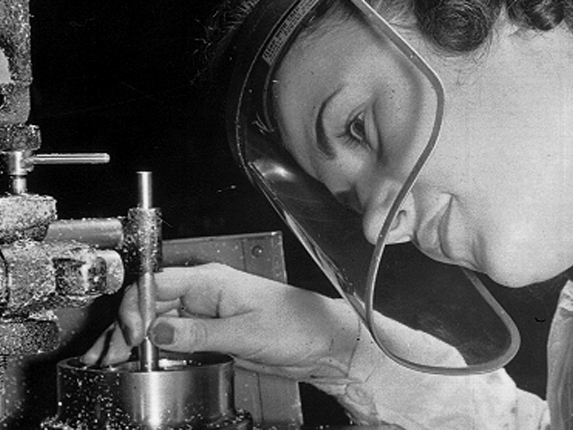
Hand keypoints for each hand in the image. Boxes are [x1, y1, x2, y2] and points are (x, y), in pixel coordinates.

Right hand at [83, 263, 360, 380]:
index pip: (158, 283)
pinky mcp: (212, 333)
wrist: (319, 343)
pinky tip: (147, 362)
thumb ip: (199, 332)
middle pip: (153, 303)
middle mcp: (205, 294)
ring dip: (140, 340)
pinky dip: (159, 350)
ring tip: (120, 360)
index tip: (133, 334)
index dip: (137, 306)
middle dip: (130, 326)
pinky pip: (177, 339)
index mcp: (211, 281)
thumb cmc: (296, 324)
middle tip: (115, 354)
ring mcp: (207, 314)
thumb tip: (158, 330)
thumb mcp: (245, 331)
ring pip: (161, 322)